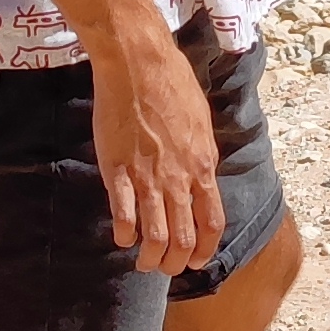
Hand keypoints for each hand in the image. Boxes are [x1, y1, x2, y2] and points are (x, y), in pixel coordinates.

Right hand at [94, 25, 224, 274]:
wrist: (139, 64)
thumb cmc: (173, 85)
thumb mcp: (201, 123)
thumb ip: (201, 156)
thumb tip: (201, 179)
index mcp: (203, 165)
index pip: (212, 222)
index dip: (204, 249)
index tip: (195, 260)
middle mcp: (179, 177)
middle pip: (183, 237)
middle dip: (175, 262)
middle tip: (166, 267)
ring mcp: (148, 176)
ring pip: (154, 236)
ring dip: (150, 258)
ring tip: (144, 262)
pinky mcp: (117, 170)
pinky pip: (123, 214)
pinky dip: (123, 234)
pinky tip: (121, 237)